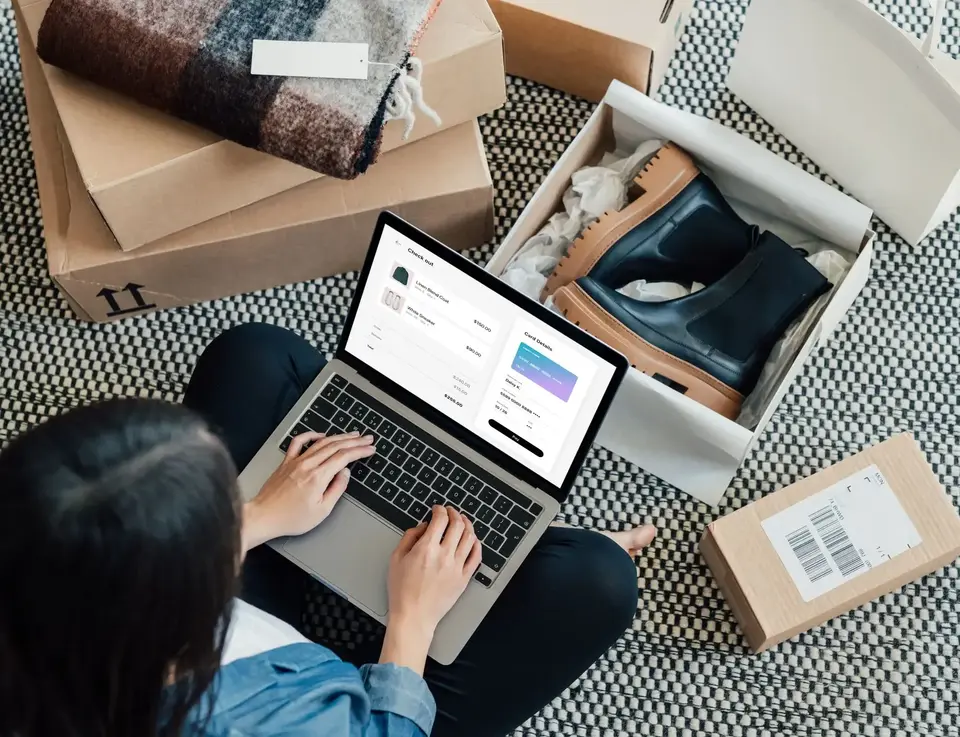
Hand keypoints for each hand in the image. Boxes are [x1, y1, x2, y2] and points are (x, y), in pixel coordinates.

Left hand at [242, 431, 374, 551]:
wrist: (264, 516)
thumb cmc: (290, 518)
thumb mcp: (321, 511)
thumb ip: (336, 489)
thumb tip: (345, 473)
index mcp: (318, 477)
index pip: (344, 457)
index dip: (360, 451)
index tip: (370, 449)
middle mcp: (307, 465)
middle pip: (335, 446)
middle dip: (354, 440)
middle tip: (367, 438)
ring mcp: (296, 461)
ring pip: (321, 442)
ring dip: (339, 436)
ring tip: (352, 434)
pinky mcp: (286, 462)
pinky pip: (299, 442)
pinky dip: (311, 435)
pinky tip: (320, 435)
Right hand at [379, 506, 481, 673]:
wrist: (414, 616)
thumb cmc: (402, 591)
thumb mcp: (396, 559)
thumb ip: (409, 538)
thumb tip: (422, 526)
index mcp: (427, 548)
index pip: (440, 519)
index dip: (440, 510)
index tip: (438, 509)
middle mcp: (444, 555)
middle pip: (458, 525)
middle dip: (455, 513)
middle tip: (451, 512)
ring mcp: (457, 567)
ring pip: (470, 537)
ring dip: (467, 525)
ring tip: (463, 521)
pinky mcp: (464, 578)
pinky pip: (476, 556)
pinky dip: (476, 544)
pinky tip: (473, 540)